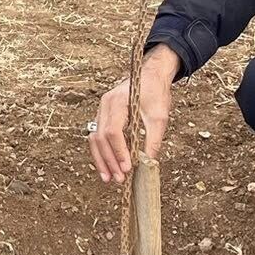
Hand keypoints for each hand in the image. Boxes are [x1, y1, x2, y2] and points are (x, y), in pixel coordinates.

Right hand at [89, 46, 178, 182]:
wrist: (150, 75)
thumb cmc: (155, 93)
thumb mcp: (159, 117)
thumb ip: (153, 140)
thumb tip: (148, 165)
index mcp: (118, 102)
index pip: (113, 131)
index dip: (119, 151)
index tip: (127, 168)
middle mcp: (105, 105)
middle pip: (100, 137)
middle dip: (109, 160)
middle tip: (119, 179)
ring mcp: (101, 110)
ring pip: (95, 139)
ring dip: (101, 160)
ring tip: (109, 178)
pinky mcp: (103, 116)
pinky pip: (97, 136)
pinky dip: (101, 152)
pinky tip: (107, 167)